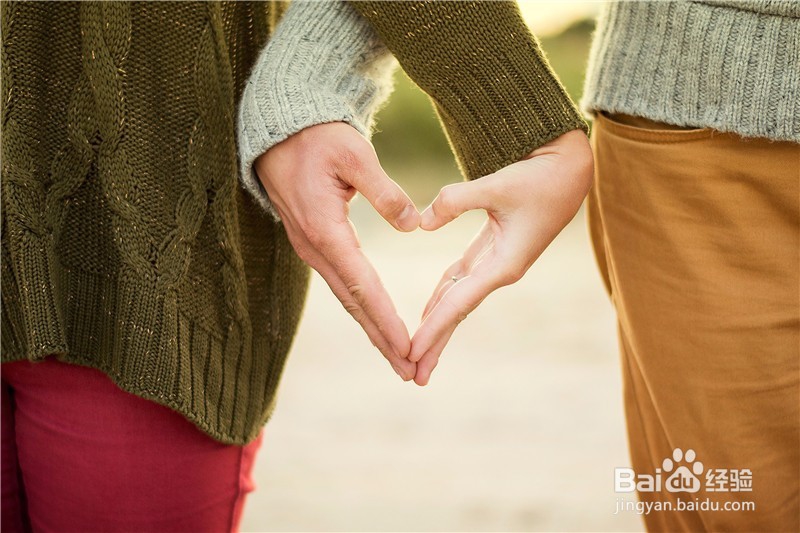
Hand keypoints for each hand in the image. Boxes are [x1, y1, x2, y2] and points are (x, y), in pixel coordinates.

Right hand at [254, 122, 420, 380]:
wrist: (278, 131)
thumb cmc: (317, 138)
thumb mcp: (354, 154)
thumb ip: (384, 191)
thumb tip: (413, 225)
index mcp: (325, 230)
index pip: (362, 285)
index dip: (386, 319)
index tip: (408, 347)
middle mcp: (315, 248)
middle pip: (354, 304)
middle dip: (382, 339)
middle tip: (410, 371)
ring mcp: (311, 248)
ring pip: (347, 298)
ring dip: (372, 329)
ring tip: (398, 358)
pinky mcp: (314, 243)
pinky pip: (341, 284)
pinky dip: (362, 308)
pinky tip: (376, 322)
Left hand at [409, 129, 593, 384]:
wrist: (569, 169)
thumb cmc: (540, 177)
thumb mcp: (498, 184)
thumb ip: (455, 201)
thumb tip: (420, 223)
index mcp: (504, 265)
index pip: (459, 304)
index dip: (433, 329)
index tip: (411, 353)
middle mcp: (500, 271)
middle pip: (458, 313)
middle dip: (435, 343)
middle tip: (412, 375)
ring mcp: (497, 263)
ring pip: (458, 300)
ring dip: (437, 325)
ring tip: (417, 353)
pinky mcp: (493, 250)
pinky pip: (461, 281)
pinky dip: (443, 296)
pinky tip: (428, 312)